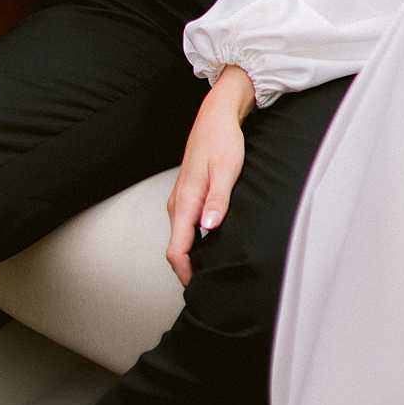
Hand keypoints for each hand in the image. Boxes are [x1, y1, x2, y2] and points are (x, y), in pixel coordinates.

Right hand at [165, 68, 253, 284]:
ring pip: (181, 237)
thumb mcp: (226, 170)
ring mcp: (180, 199)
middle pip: (177, 248)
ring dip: (193, 255)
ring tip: (214, 268)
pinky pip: (185, 226)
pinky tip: (212, 242)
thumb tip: (209, 229)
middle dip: (190, 269)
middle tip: (213, 284)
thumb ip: (218, 201)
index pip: (177, 250)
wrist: (215, 116)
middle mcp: (177, 203)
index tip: (201, 288)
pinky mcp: (187, 195)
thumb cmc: (222, 141)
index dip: (186, 274)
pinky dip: (195, 240)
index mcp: (185, 201)